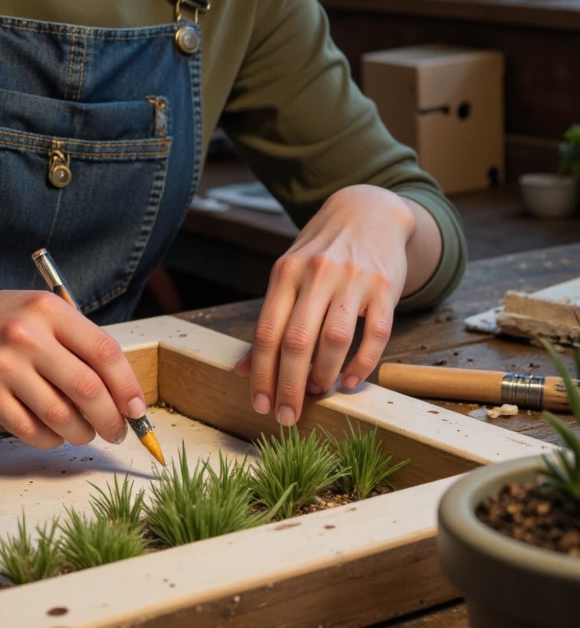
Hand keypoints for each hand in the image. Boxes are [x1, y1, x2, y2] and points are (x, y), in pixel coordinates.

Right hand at [0, 287, 148, 449]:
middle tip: (116, 430)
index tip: (137, 408)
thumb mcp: (39, 313)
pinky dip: (50, 439)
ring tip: (84, 432)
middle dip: (111, 418)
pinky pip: (30, 430)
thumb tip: (121, 391)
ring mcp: (4, 365)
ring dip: (81, 432)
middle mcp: (28, 335)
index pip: (105, 352)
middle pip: (87, 388)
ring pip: (61, 415)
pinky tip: (53, 433)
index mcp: (49, 310)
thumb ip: (77, 342)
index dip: (128, 386)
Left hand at [236, 185, 413, 424]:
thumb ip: (270, 320)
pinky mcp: (385, 288)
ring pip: (334, 340)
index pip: (268, 331)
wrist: (369, 212)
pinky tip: (349, 380)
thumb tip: (243, 369)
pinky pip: (375, 336)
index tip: (261, 404)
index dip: (262, 373)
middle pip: (297, 341)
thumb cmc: (322, 252)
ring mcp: (353, 280)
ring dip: (324, 375)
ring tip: (318, 391)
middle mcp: (318, 273)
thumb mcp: (289, 275)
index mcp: (286, 271)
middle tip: (288, 415)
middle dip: (290, 386)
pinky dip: (361, 365)